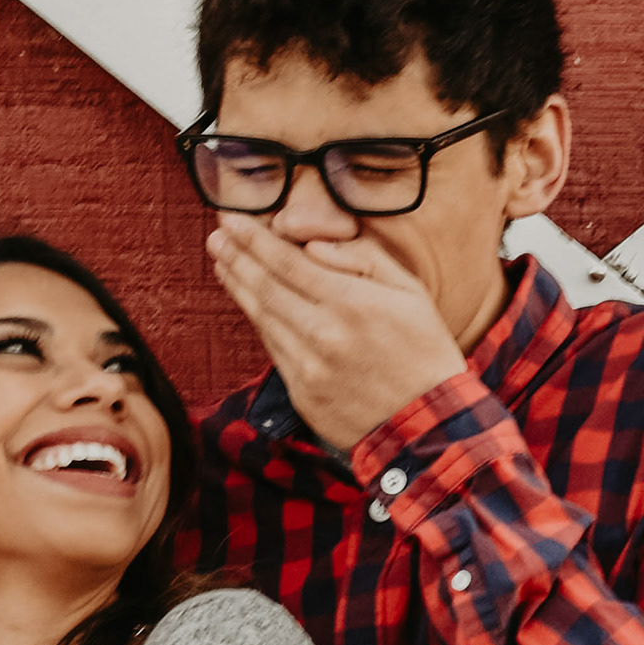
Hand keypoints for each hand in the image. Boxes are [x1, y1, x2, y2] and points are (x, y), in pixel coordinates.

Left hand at [206, 217, 469, 453]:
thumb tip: (314, 244)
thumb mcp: (411, 292)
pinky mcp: (301, 393)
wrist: (428, 425)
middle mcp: (324, 334)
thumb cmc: (425, 351)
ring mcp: (308, 367)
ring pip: (262, 318)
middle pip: (265, 287)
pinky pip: (272, 348)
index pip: (289, 262)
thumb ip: (364, 259)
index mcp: (352, 303)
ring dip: (237, 286)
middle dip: (236, 256)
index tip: (232, 219)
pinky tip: (248, 301)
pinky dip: (256, 320)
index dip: (254, 239)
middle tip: (216, 235)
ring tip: (222, 260)